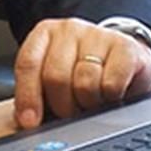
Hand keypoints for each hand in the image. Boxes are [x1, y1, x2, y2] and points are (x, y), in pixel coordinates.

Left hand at [12, 18, 150, 128]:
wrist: (122, 59)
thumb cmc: (81, 71)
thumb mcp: (54, 78)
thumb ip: (37, 93)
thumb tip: (26, 120)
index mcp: (44, 34)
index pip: (28, 64)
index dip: (28, 96)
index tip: (29, 121)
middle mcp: (68, 29)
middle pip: (55, 77)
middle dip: (62, 104)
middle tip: (71, 111)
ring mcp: (97, 34)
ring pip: (84, 82)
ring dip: (88, 101)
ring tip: (91, 99)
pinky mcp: (124, 46)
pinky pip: (111, 84)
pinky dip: (110, 96)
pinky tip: (110, 92)